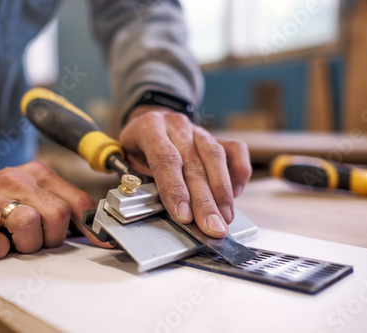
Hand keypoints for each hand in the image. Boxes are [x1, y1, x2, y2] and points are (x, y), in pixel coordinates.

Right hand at [0, 162, 109, 258]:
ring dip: (28, 245)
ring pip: (29, 225)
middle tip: (38, 239)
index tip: (102, 243)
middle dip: (54, 237)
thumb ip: (65, 205)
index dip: (93, 227)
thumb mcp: (35, 191)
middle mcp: (17, 183)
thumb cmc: (1, 198)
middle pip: (58, 215)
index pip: (78, 201)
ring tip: (16, 241)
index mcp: (40, 175)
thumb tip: (96, 230)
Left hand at [119, 107, 251, 237]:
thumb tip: (160, 208)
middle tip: (212, 226)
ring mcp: (199, 130)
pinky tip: (234, 194)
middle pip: (193, 163)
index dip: (175, 189)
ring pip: (216, 157)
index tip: (184, 216)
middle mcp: (177, 125)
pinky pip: (236, 150)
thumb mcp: (128, 161)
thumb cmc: (138, 148)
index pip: (165, 158)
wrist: (151, 123)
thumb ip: (141, 181)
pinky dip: (238, 173)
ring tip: (225, 217)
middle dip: (204, 200)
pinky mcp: (217, 135)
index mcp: (150, 128)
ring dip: (222, 191)